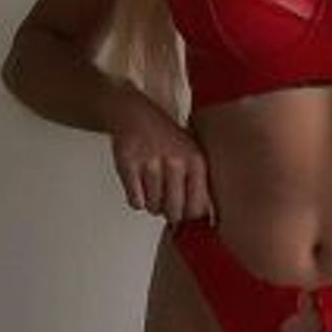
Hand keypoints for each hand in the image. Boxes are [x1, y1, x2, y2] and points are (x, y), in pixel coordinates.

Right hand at [106, 95, 216, 225]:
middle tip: (166, 203)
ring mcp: (151, 163)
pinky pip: (135, 201)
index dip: (189, 216)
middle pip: (174, 212)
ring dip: (151, 204)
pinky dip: (136, 199)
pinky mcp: (129, 165)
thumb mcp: (192, 154)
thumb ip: (199, 183)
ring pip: (153, 207)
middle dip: (169, 213)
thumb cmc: (165, 137)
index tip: (184, 213)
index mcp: (196, 161)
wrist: (135, 114)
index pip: (197, 207)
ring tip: (152, 188)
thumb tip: (203, 216)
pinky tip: (140, 186)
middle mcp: (175, 162)